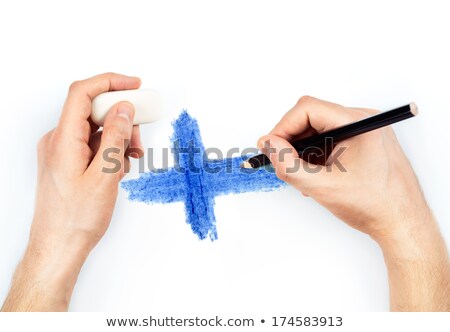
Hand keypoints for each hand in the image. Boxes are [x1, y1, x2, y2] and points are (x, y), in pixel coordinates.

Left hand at [2, 73, 142, 310]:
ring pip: (96, 129)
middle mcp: (59, 140)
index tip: (135, 86)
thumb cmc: (76, 219)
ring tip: (130, 160)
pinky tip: (119, 168)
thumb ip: (115, 137)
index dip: (110, 82)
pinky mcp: (69, 162)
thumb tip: (124, 109)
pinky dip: (110, 150)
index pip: (83, 93)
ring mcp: (63, 152)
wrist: (59, 247)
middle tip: (140, 138)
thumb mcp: (104, 175)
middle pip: (93, 111)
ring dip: (118, 138)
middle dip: (122, 119)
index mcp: (63, 139)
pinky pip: (92, 144)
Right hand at [259, 96, 449, 310]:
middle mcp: (363, 121)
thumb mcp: (321, 186)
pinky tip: (317, 176)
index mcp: (358, 123)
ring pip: (319, 131)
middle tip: (283, 164)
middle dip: (293, 142)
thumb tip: (268, 144)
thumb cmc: (374, 205)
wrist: (402, 223)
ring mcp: (365, 131)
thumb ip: (288, 164)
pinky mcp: (364, 142)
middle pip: (312, 118)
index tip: (271, 148)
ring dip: (304, 152)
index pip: (307, 109)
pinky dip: (317, 156)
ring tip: (304, 177)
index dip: (283, 127)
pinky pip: (331, 140)